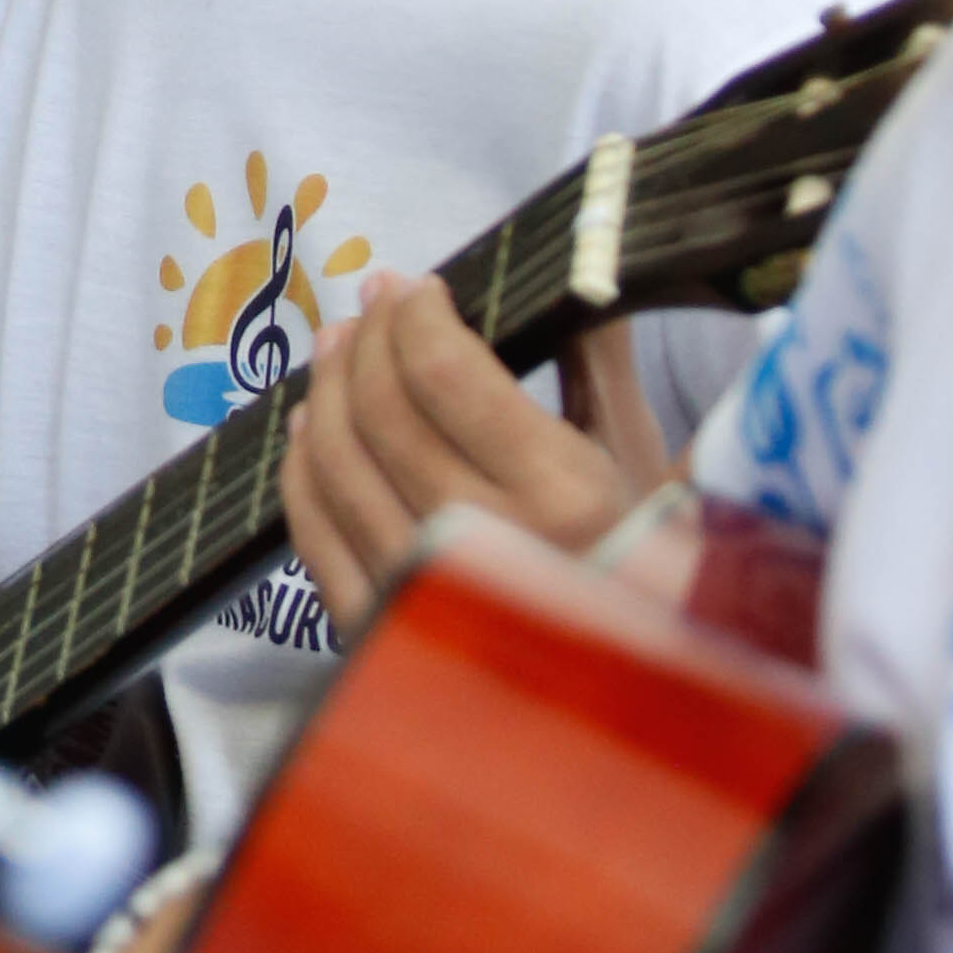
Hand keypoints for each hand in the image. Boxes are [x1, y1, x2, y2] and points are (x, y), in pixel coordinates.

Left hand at [274, 274, 633, 629]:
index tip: (414, 286)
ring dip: (328, 389)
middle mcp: (487, 546)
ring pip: (339, 464)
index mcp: (564, 496)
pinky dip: (302, 468)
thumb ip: (596, 358)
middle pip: (382, 410)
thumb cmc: (649, 564)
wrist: (637, 690)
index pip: (446, 371)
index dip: (415, 314)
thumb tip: (576, 261)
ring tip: (339, 346)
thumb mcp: (639, 461)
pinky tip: (311, 427)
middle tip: (373, 301)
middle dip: (369, 338)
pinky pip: (313, 536)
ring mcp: (424, 596)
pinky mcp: (379, 634)